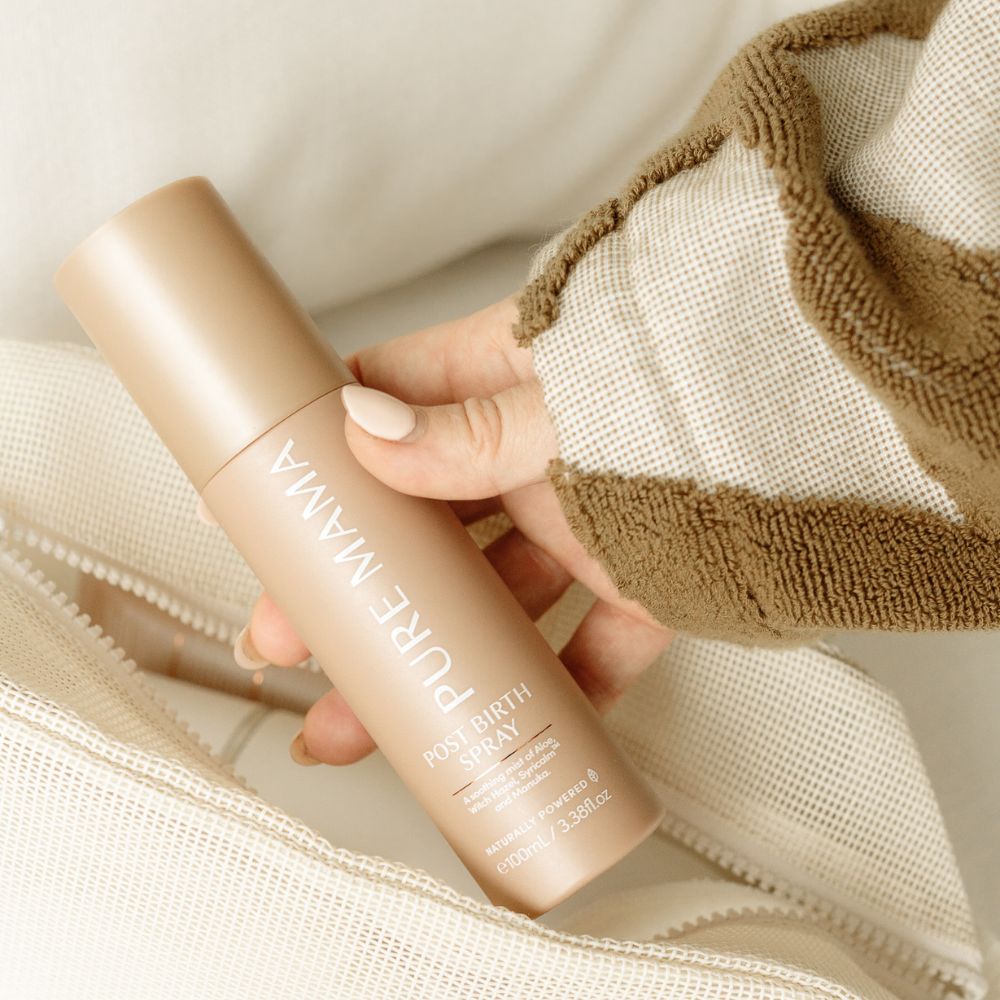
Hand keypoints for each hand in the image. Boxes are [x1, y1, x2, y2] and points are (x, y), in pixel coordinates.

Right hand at [226, 295, 673, 764]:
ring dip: (439, 661)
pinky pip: (595, 642)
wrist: (825, 412)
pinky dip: (562, 689)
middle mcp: (533, 451)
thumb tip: (362, 431)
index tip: (268, 516)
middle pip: (422, 531)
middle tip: (295, 646)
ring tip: (378, 720)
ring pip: (493, 600)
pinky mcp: (646, 575)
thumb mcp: (558, 402)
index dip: (320, 463)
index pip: (383, 413)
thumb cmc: (687, 372)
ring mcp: (586, 518)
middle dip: (356, 593)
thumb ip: (465, 430)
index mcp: (501, 379)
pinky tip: (513, 730)